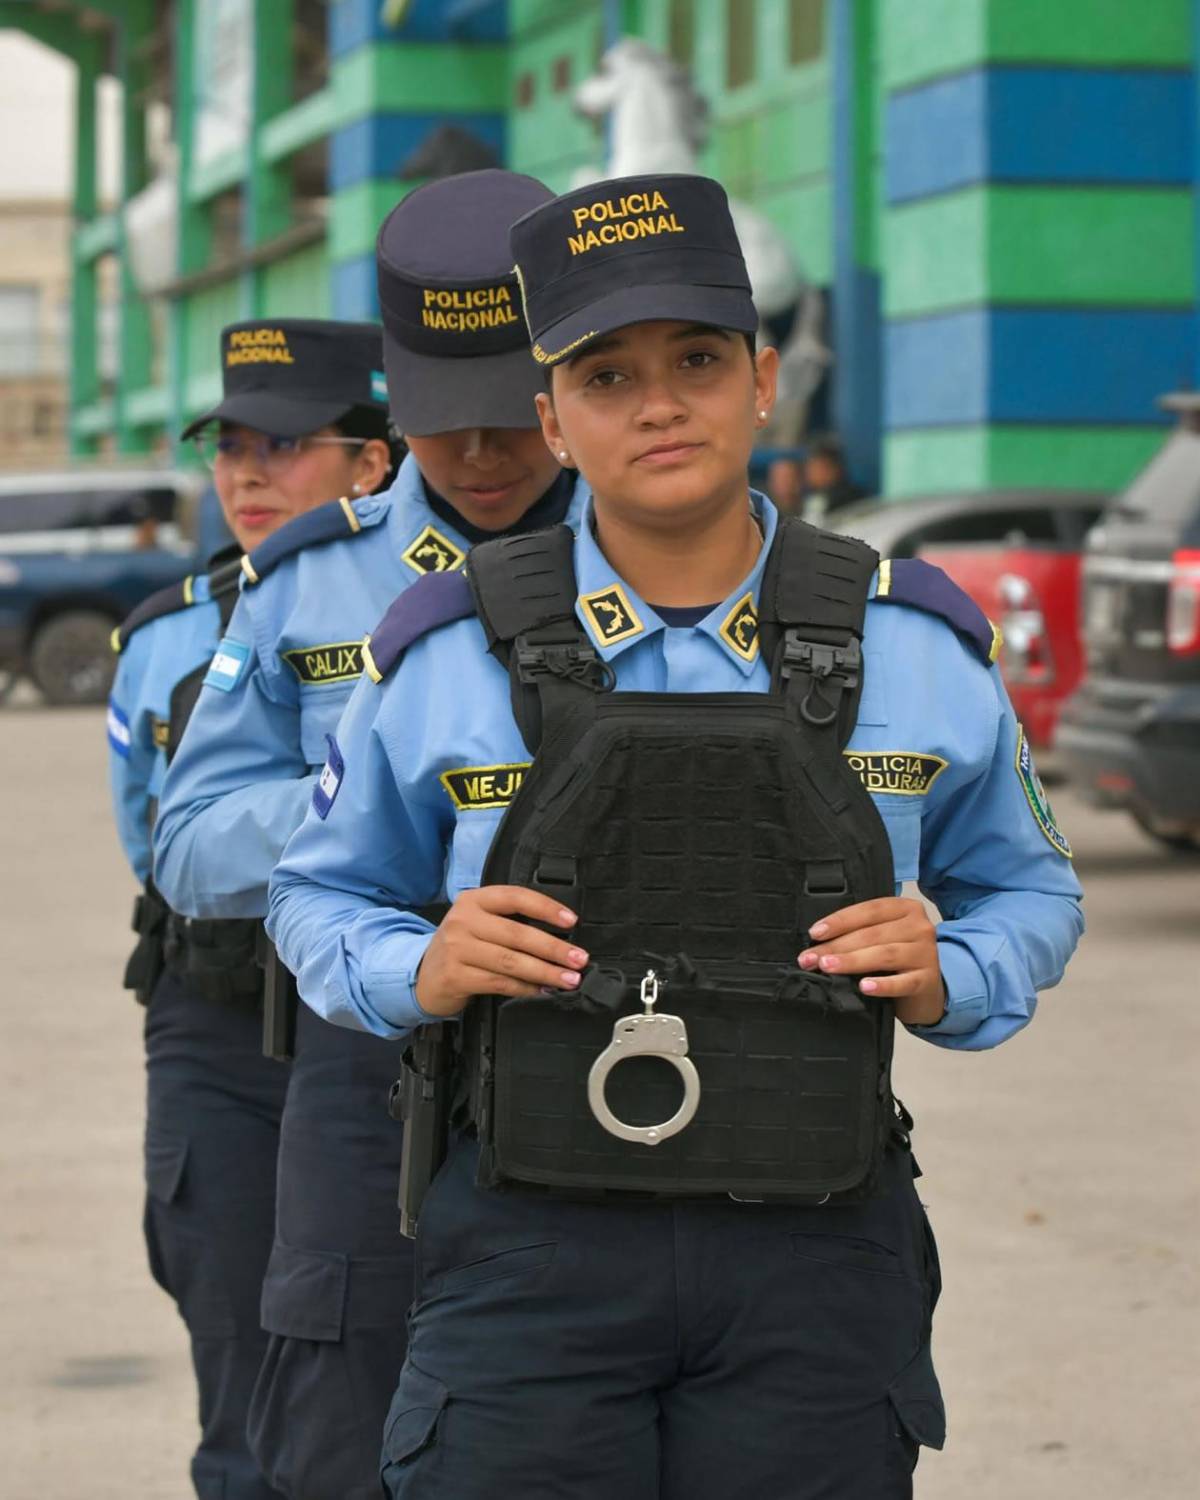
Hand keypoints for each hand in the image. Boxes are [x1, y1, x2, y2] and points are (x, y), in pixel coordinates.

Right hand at [414, 886, 587, 1017]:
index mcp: (473, 900)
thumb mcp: (478, 923)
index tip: (571, 921)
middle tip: (579, 959)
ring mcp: (457, 949)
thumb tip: (559, 935)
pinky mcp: (456, 976)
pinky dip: (525, 988)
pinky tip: (542, 990)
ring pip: (511, 961)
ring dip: (545, 972)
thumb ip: (510, 922)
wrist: (422, 976)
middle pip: (517, 933)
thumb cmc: (461, 948)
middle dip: (554, 948)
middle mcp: (463, 921)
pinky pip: (500, 982)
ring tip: (568, 979)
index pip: (515, 897)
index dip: (546, 908)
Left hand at [797, 897, 945, 1026]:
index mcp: (905, 908)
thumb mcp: (883, 938)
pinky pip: (903, 982)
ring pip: (884, 955)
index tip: (815, 933)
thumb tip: (819, 942)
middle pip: (872, 934)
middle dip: (837, 946)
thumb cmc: (897, 961)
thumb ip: (860, 933)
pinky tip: (865, 987)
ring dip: (852, 961)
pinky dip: (882, 985)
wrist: (926, 991)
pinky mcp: (928, 979)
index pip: (869, 910)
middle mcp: (919, 927)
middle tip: (811, 958)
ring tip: (827, 967)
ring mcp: (926, 953)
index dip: (840, 921)